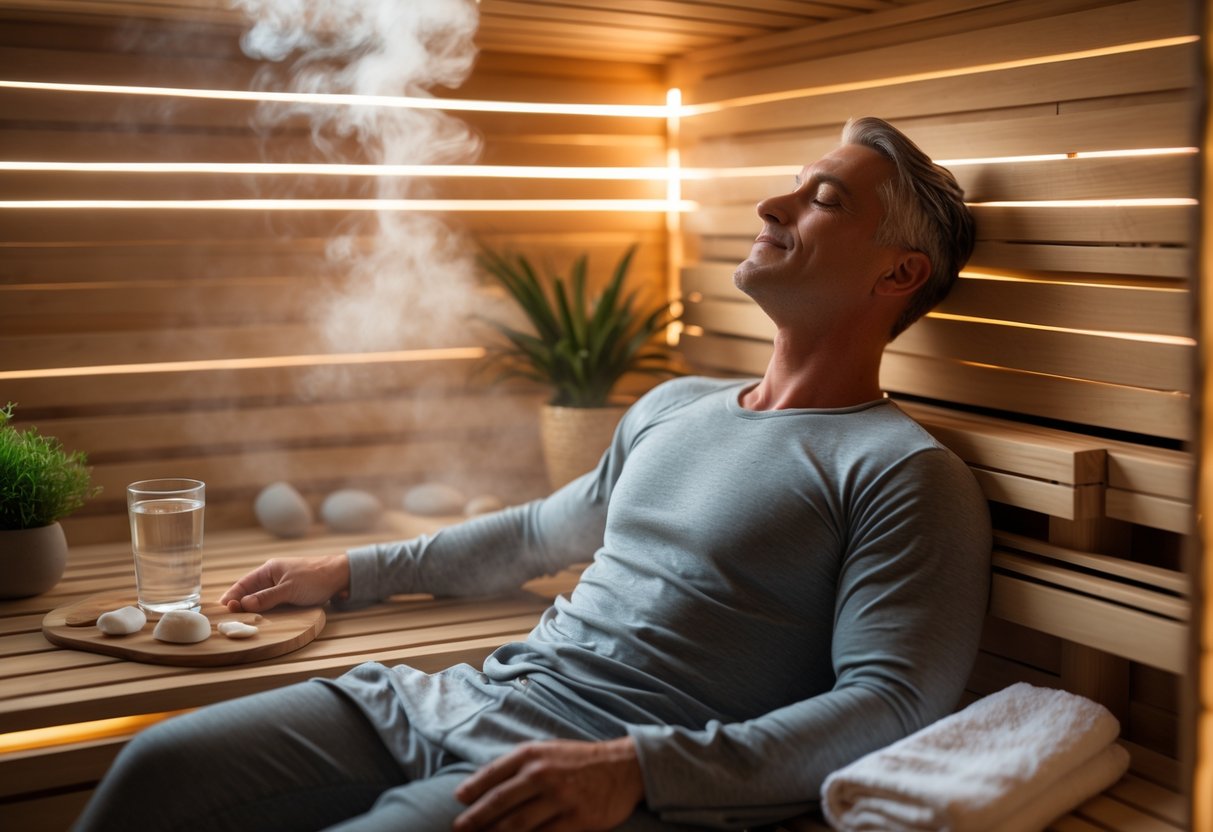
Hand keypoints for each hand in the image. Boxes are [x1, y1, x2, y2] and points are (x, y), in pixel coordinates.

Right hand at [219, 554, 349, 612]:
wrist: (341, 576)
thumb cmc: (315, 578)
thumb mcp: (289, 589)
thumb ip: (267, 597)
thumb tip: (243, 604)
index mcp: (269, 570)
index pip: (244, 583)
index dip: (232, 596)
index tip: (222, 609)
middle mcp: (272, 576)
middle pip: (250, 591)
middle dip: (239, 604)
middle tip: (228, 619)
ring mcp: (281, 584)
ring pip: (260, 598)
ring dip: (251, 608)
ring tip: (239, 621)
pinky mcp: (290, 593)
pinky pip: (272, 602)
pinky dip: (264, 609)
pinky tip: (260, 618)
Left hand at [453, 737, 644, 831]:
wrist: (623, 766)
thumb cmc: (579, 760)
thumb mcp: (548, 750)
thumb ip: (519, 765)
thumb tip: (484, 785)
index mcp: (533, 754)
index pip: (493, 773)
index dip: (472, 789)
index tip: (458, 801)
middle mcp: (543, 774)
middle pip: (499, 803)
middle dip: (475, 819)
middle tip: (458, 830)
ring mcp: (560, 798)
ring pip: (517, 825)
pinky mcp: (577, 819)